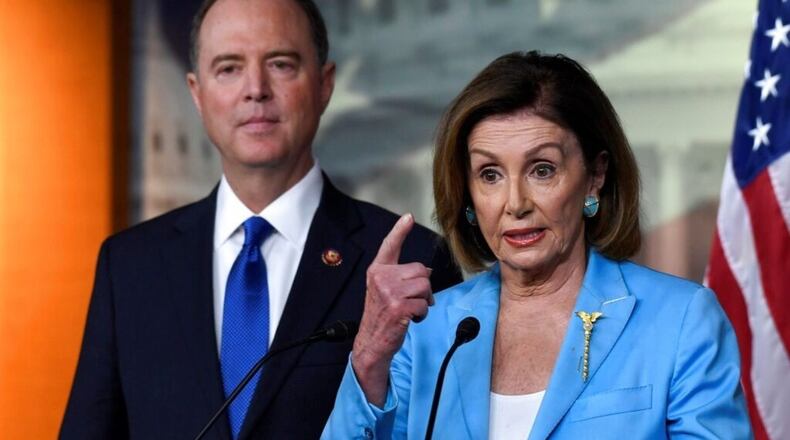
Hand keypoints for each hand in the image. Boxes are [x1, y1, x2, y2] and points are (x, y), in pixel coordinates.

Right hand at [352, 213, 433, 405]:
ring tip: (411, 309)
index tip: (408, 217)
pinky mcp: (398, 307)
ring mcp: (389, 292)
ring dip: (424, 300)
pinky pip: (424, 303)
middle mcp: (381, 278)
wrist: (372, 342)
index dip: (400, 230)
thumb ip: (401, 277)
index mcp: (377, 271)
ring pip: (425, 286)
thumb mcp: (385, 291)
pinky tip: (410, 319)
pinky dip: (422, 313)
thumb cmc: (381, 316)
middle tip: (412, 300)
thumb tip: (425, 271)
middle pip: (420, 270)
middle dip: (423, 286)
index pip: (389, 246)